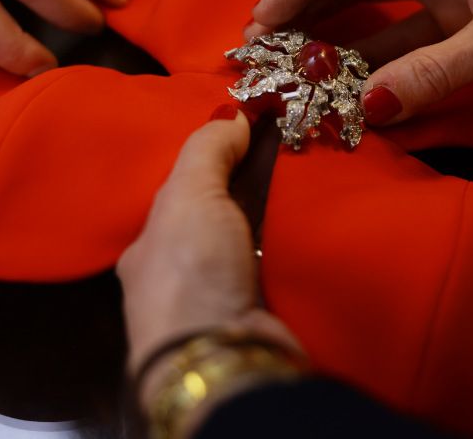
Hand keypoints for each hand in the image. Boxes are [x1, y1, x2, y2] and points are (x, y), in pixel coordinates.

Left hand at [117, 108, 299, 386]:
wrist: (223, 357)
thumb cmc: (189, 271)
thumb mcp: (187, 194)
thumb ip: (206, 150)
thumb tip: (235, 115)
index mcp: (148, 249)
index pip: (180, 196)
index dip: (212, 164)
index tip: (249, 134)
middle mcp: (179, 278)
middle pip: (220, 220)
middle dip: (250, 192)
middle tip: (292, 151)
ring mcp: (220, 301)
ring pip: (254, 246)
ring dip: (279, 222)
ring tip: (317, 181)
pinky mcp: (261, 317)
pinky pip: (283, 271)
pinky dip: (299, 251)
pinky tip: (323, 226)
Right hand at [247, 0, 472, 123]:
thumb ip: (434, 71)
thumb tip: (369, 106)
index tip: (262, 17)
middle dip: (308, 9)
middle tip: (261, 50)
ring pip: (376, 3)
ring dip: (336, 35)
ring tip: (288, 68)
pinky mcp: (465, 10)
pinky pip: (406, 30)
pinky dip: (377, 55)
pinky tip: (344, 80)